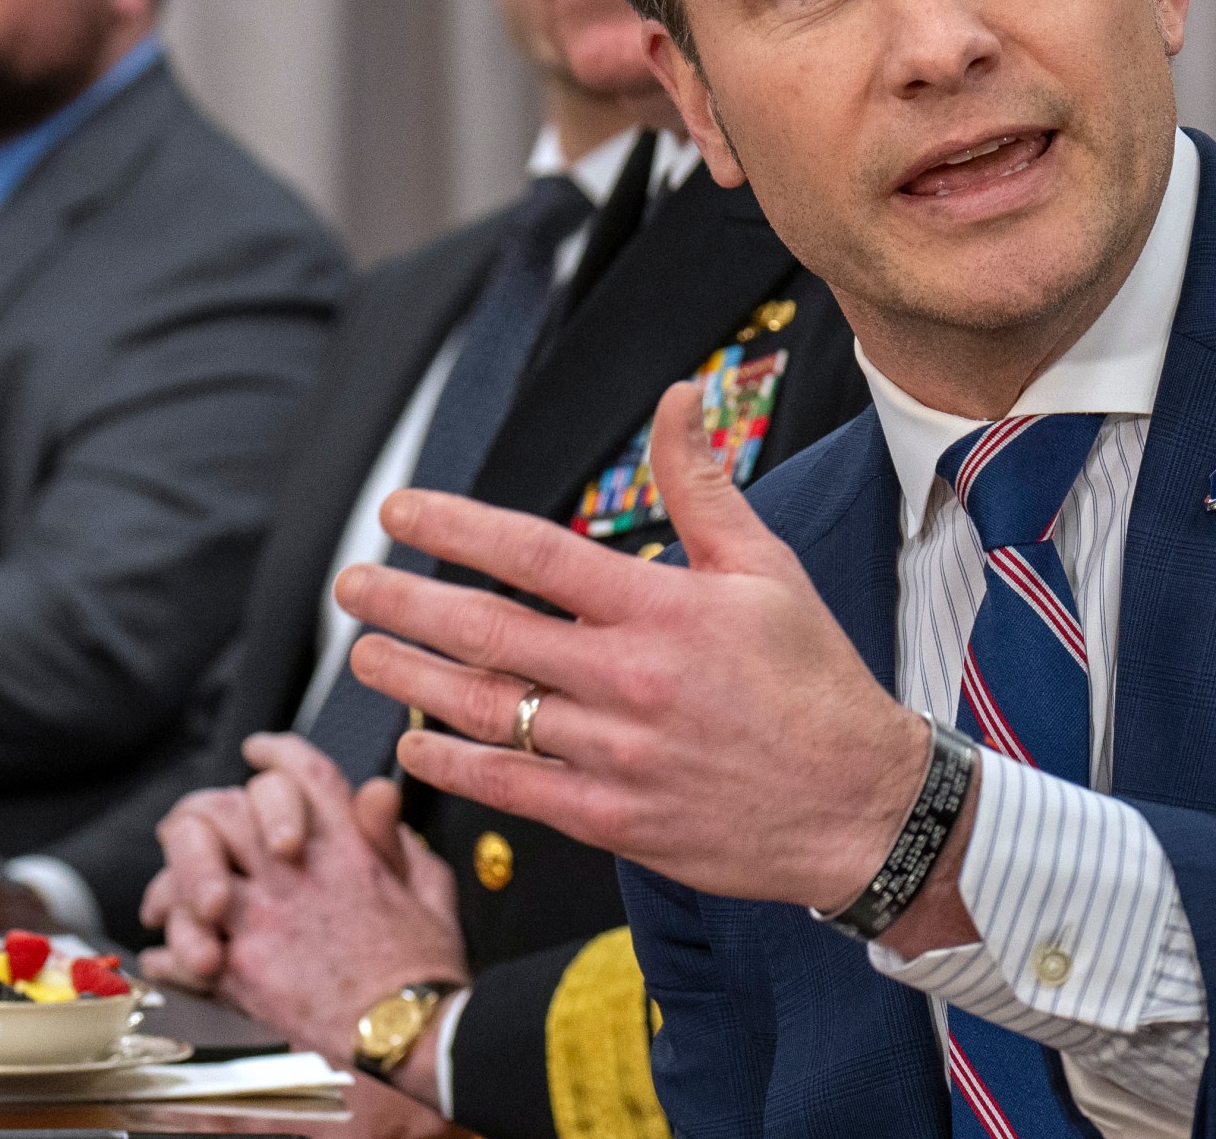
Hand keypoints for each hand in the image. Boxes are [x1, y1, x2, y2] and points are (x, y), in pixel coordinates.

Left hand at [206, 738, 464, 1099]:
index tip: (258, 752)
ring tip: (173, 901)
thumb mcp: (430, 890)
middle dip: (203, 815)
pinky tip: (172, 958)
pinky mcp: (240, 971)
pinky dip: (168, 953)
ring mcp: (262, 919)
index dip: (275, 754)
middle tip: (199, 830)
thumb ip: (397, 839)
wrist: (407, 1035)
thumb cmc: (425, 975)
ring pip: (188, 871)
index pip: (301, 775)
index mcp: (347, 848)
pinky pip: (177, 950)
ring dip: (174, 882)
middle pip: (223, 810)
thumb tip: (378, 794)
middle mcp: (296, 873)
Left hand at [337, 382, 935, 913]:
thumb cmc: (815, 682)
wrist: (862, 805)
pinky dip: (455, 766)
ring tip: (365, 657)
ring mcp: (615, 753)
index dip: (453, 528)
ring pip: (487, 711)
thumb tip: (675, 398)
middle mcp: (628, 678)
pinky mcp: (613, 818)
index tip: (399, 513)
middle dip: (405, 604)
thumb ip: (701, 483)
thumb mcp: (767, 568)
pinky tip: (415, 744)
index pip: (532, 552)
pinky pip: (513, 789)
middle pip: (488, 632)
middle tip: (353, 585)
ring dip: (412, 680)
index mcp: (661, 608)